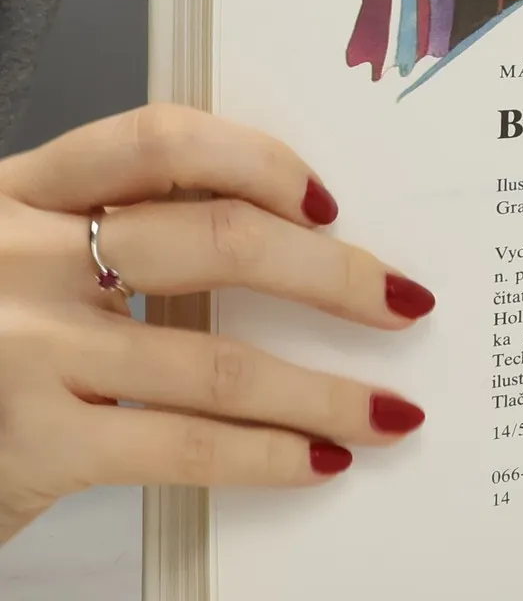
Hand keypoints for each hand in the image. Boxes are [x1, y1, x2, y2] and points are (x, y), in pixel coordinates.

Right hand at [0, 107, 433, 546]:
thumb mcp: (24, 264)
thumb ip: (116, 237)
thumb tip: (291, 241)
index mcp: (19, 193)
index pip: (157, 140)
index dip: (258, 160)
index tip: (329, 202)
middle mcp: (14, 257)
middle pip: (216, 241)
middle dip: (333, 276)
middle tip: (405, 303)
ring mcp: (19, 351)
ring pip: (217, 360)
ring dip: (326, 392)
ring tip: (391, 411)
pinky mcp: (29, 444)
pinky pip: (183, 446)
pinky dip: (269, 455)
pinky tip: (322, 460)